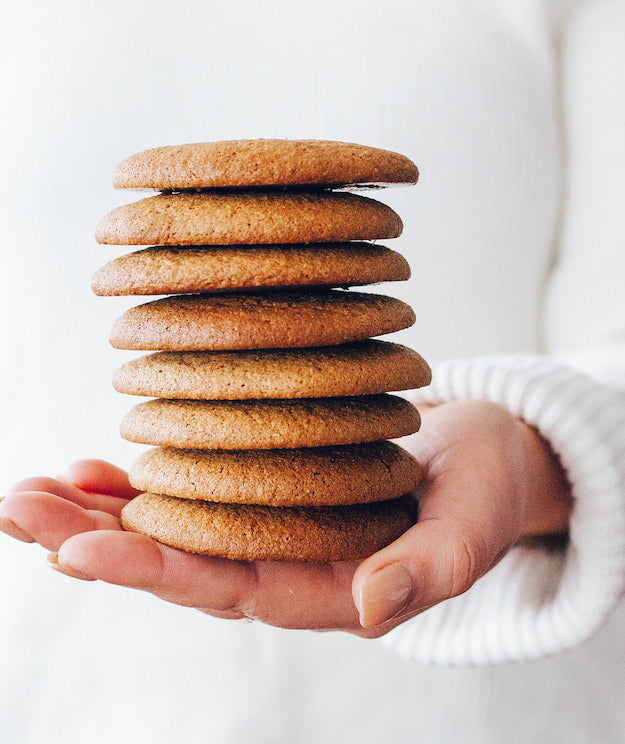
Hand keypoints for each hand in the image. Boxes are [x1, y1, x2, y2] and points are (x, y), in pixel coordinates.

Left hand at [0, 401, 570, 636]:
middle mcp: (287, 564)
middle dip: (95, 541)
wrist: (480, 452)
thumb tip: (372, 606)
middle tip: (21, 511)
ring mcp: (271, 527)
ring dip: (98, 514)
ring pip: (174, 529)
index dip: (155, 571)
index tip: (79, 551)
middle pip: (179, 562)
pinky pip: (195, 491)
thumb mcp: (475, 524)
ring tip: (30, 492)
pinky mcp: (267, 488)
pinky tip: (91, 469)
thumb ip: (432, 569)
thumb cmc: (483, 487)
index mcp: (330, 587)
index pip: (230, 589)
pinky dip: (138, 483)